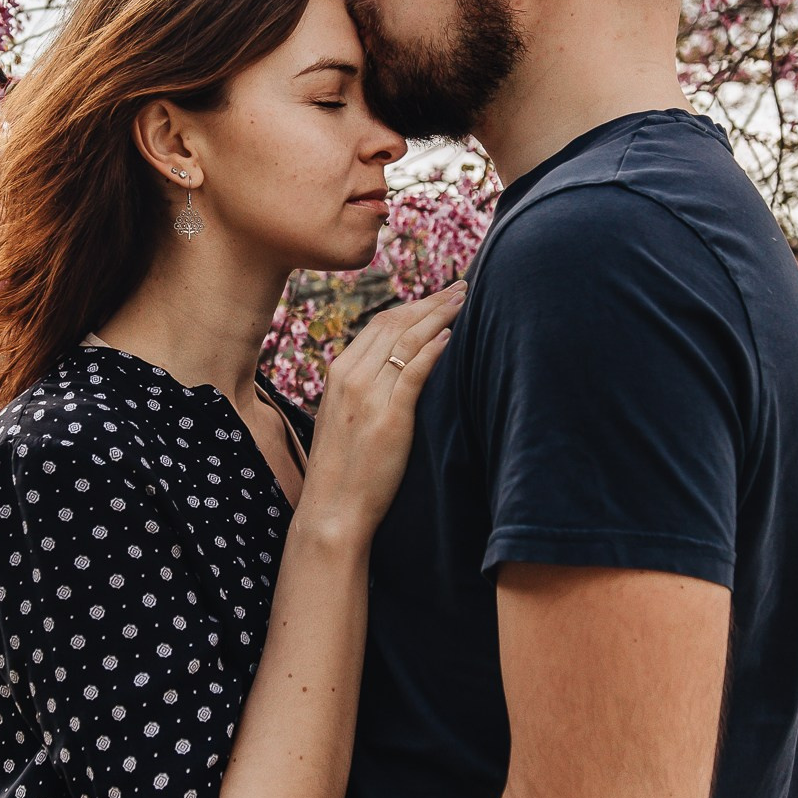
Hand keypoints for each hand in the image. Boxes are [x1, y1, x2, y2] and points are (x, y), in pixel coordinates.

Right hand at [303, 281, 466, 533]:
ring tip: (465, 302)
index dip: (413, 306)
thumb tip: (397, 370)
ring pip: (406, 340)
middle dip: (431, 302)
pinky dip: (434, 349)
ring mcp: (367, 395)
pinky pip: (414, 371)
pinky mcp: (388, 416)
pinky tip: (451, 336)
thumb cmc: (345, 470)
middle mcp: (350, 376)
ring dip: (438, 316)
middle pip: (394, 323)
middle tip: (461, 288)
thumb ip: (364, 389)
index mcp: (339, 373)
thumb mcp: (344, 418)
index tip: (439, 297)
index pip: (379, 324)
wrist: (333, 510)